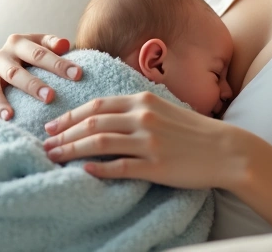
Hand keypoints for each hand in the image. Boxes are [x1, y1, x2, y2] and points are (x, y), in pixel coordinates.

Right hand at [0, 33, 82, 119]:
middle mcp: (4, 53)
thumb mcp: (41, 45)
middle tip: (51, 96)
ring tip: (28, 108)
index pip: (41, 52)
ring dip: (18, 94)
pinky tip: (8, 117)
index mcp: (20, 41)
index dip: (59, 63)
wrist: (4, 62)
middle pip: (20, 69)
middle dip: (35, 83)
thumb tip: (64, 44)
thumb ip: (53, 44)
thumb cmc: (30, 56)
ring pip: (7, 79)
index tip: (78, 74)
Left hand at [41, 91, 249, 189]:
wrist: (226, 150)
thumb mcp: (163, 109)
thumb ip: (136, 110)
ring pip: (99, 143)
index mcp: (143, 100)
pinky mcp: (156, 166)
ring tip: (54, 157)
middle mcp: (143, 117)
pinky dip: (99, 169)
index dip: (71, 115)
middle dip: (64, 134)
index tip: (53, 125)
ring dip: (72, 150)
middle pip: (92, 123)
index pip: (97, 105)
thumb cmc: (194, 131)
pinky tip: (84, 170)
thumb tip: (106, 118)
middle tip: (45, 143)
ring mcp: (149, 142)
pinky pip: (121, 167)